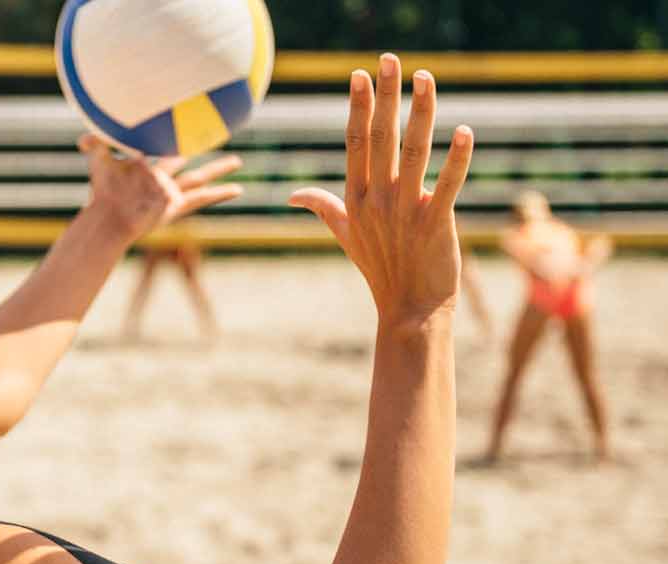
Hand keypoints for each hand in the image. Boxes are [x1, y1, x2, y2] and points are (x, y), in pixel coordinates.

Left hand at [79, 134, 242, 240]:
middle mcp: (162, 182)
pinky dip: (220, 194)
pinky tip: (238, 190)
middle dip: (205, 156)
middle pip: (189, 165)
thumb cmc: (102, 193)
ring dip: (220, 173)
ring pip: (200, 180)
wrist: (108, 217)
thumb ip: (94, 145)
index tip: (189, 128)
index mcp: (147, 169)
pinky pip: (202, 199)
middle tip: (224, 148)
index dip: (176, 140)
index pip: (166, 151)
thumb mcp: (99, 163)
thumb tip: (83, 138)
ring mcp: (170, 194)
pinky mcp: (175, 206)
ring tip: (239, 168)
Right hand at [289, 54, 473, 327]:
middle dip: (385, 96)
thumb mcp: (346, 235)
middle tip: (389, 60)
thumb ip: (322, 207)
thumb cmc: (379, 269)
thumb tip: (293, 195)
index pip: (356, 143)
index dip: (359, 107)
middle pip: (381, 138)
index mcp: (356, 198)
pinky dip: (458, 160)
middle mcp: (377, 200)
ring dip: (421, 113)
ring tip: (426, 78)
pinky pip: (448, 186)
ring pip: (414, 153)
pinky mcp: (436, 225)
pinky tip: (465, 131)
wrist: (409, 309)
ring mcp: (406, 212)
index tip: (360, 75)